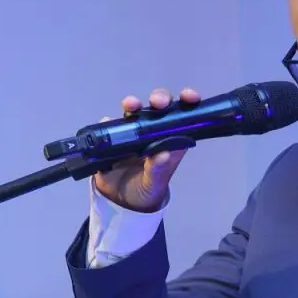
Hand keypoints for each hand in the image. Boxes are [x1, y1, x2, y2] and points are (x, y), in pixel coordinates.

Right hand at [91, 87, 200, 212]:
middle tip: (157, 102)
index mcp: (172, 138)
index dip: (188, 101)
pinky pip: (111, 123)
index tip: (188, 96)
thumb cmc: (147, 189)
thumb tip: (162, 155)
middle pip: (159, 106)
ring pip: (135, 109)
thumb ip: (158, 169)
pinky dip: (109, 120)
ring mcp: (133, 130)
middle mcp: (154, 129)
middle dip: (159, 98)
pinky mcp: (114, 135)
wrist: (121, 201)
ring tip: (130, 105)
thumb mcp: (155, 183)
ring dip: (133, 103)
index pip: (183, 115)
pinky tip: (108, 122)